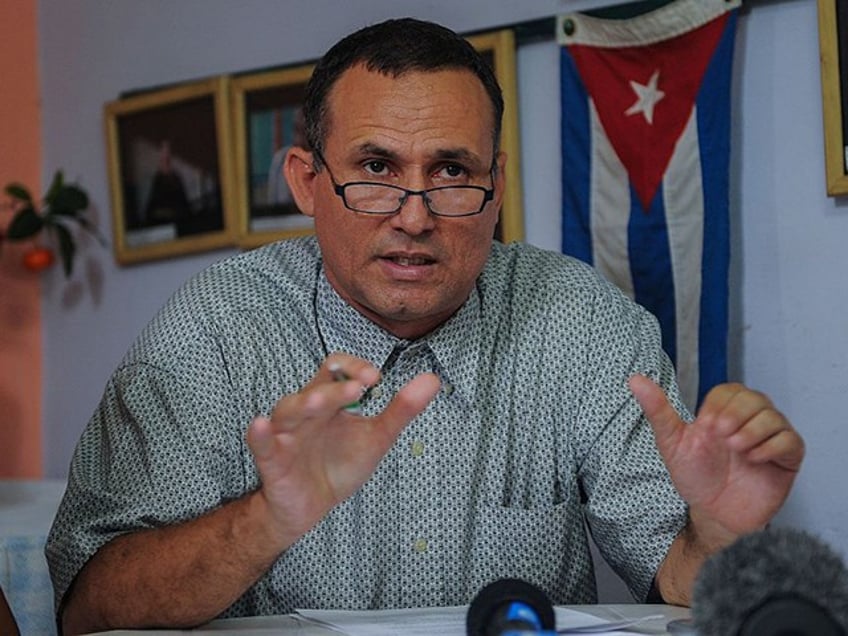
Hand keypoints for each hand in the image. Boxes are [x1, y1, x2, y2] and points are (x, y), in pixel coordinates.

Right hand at [247, 354, 439, 545]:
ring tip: (319, 401)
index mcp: (329, 400)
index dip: (353, 367)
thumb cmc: (340, 464)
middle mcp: (306, 411)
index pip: (335, 368)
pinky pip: (262, 444)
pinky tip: (259, 424)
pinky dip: (259, 434)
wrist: (312, 507)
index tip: (375, 379)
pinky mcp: (273, 460)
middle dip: (337, 388)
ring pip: (289, 410)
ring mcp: (287, 434)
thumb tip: (433, 379)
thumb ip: (401, 409)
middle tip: (362, 387)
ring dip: (305, 404)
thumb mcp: (376, 437)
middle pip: (316, 388)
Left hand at [629, 375, 803, 537]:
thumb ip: (657, 410)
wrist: (711, 513)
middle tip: (721, 438)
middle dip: (736, 415)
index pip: (730, 390)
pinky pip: (791, 441)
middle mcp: (750, 421)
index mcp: (724, 412)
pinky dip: (772, 446)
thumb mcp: (672, 442)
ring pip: (774, 416)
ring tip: (735, 448)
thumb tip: (634, 379)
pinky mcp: (787, 460)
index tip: (706, 427)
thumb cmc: (694, 476)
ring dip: (753, 430)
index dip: (719, 405)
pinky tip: (753, 459)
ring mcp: (770, 439)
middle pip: (754, 398)